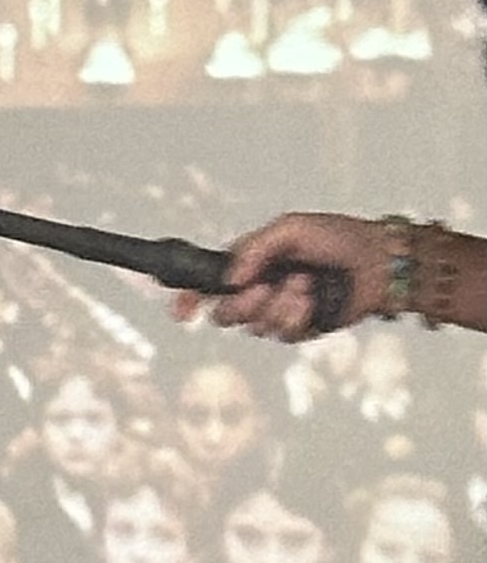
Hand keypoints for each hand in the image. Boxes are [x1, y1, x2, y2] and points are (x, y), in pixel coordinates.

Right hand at [171, 212, 392, 340]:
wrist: (379, 262)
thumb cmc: (339, 238)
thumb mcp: (290, 228)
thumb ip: (254, 249)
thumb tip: (230, 279)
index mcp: (250, 265)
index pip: (209, 285)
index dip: (189, 299)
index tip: (182, 310)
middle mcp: (259, 291)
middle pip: (224, 314)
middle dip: (241, 305)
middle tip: (264, 289)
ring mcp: (277, 313)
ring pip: (253, 327)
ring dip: (279, 306)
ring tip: (305, 285)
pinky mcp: (298, 330)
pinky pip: (281, 334)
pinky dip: (297, 316)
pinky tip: (313, 300)